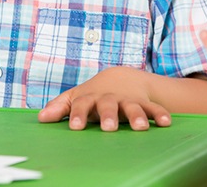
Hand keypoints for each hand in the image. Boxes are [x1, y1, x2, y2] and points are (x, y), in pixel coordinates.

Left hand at [38, 67, 171, 130]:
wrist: (120, 78)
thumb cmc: (93, 95)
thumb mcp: (76, 97)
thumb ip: (60, 106)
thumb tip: (40, 118)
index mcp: (90, 98)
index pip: (81, 104)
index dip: (77, 115)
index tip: (74, 127)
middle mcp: (108, 98)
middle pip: (107, 105)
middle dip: (108, 116)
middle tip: (108, 128)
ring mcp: (127, 100)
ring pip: (132, 107)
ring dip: (136, 116)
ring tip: (140, 128)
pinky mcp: (144, 103)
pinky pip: (154, 108)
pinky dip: (160, 114)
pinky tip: (166, 123)